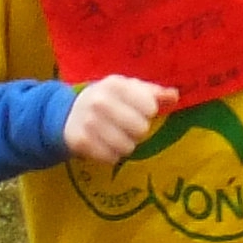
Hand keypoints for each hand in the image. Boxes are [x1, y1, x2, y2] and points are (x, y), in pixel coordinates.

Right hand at [63, 74, 177, 162]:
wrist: (67, 113)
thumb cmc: (107, 99)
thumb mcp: (128, 89)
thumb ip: (153, 92)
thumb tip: (174, 96)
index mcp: (115, 84)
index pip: (150, 107)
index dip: (147, 112)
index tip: (137, 110)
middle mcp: (100, 101)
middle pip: (140, 129)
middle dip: (137, 131)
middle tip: (126, 126)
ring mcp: (89, 122)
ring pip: (127, 146)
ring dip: (125, 145)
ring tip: (115, 136)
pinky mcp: (80, 141)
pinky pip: (111, 158)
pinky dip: (111, 156)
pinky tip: (104, 145)